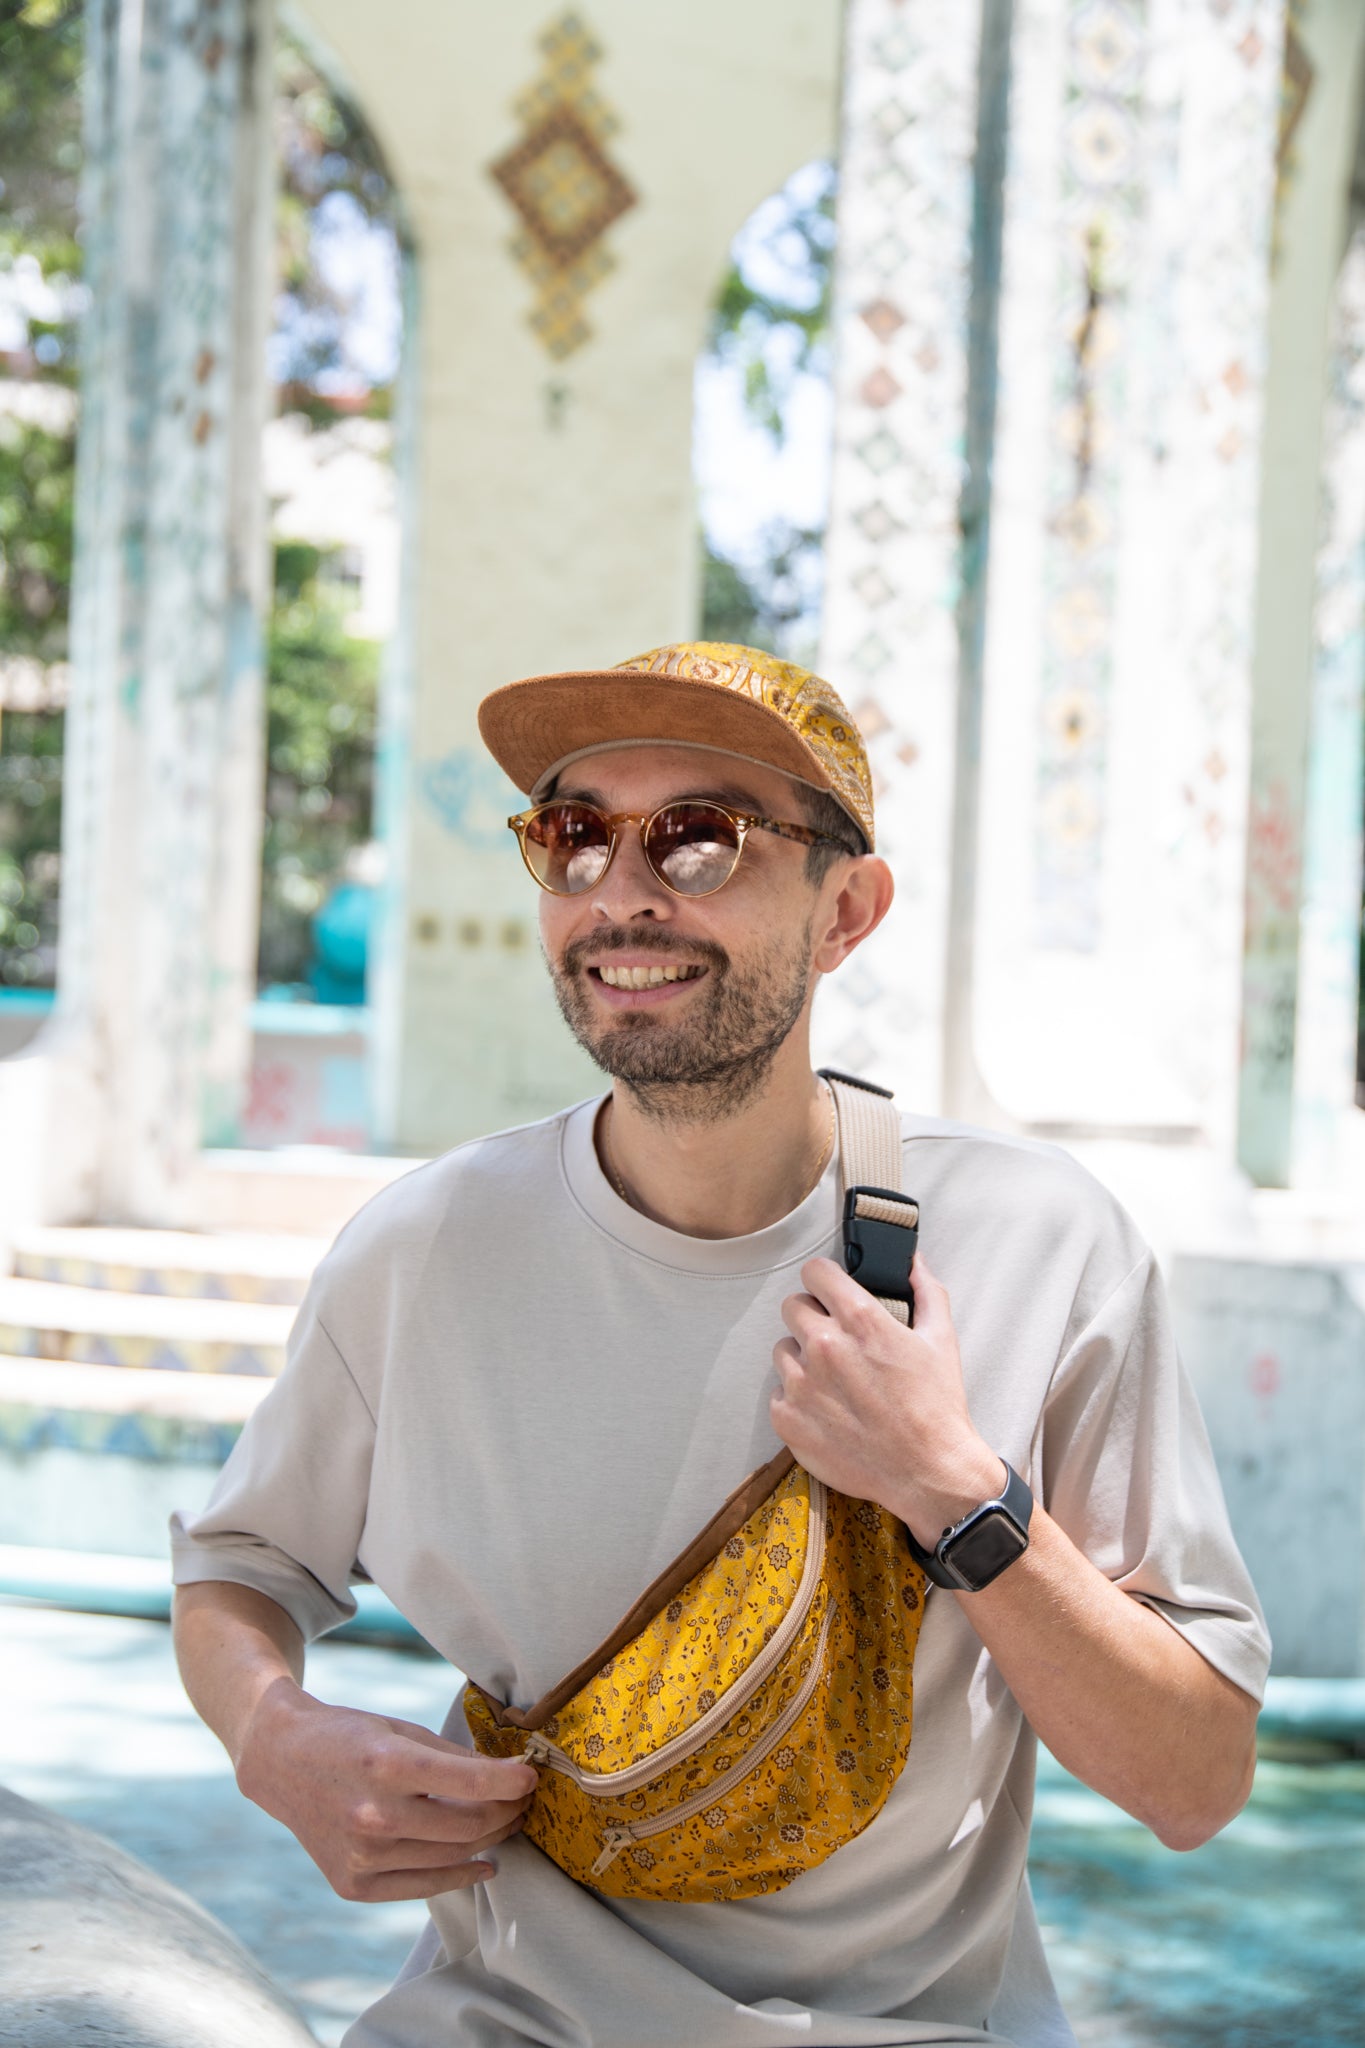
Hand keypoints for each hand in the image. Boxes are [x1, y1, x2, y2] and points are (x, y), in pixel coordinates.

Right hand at [235, 1681, 537, 1901]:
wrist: (282, 1763)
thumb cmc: (348, 1737)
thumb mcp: (399, 1729)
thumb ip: (451, 1756)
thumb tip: (506, 1777)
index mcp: (386, 1765)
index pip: (468, 1781)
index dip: (509, 1781)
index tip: (531, 1777)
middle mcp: (373, 1815)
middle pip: (467, 1825)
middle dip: (506, 1811)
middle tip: (524, 1799)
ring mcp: (362, 1857)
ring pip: (452, 1856)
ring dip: (491, 1840)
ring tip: (508, 1823)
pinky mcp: (354, 1885)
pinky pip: (423, 1885)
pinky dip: (461, 1875)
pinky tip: (484, 1862)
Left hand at [771, 1251, 1000, 1544]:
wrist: (928, 1472)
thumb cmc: (937, 1406)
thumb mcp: (942, 1339)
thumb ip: (926, 1292)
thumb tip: (914, 1262)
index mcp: (860, 1321)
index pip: (815, 1272)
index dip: (824, 1280)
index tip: (831, 1293)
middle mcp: (824, 1346)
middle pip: (793, 1306)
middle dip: (813, 1316)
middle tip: (835, 1339)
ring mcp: (802, 1384)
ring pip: (782, 1349)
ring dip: (803, 1359)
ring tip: (833, 1380)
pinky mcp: (788, 1419)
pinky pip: (778, 1392)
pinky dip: (797, 1398)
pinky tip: (827, 1410)